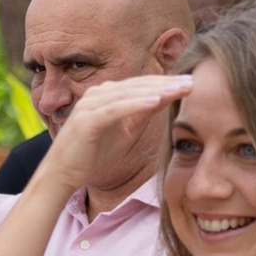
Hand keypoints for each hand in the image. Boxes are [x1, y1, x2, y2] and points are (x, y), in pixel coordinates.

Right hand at [41, 72, 191, 207]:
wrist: (62, 174)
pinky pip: (116, 109)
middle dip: (167, 83)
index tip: (191, 84)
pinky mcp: (87, 119)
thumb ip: (141, 115)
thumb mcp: (125, 133)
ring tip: (180, 88)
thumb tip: (164, 99)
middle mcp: (99, 94)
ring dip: (157, 90)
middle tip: (193, 81)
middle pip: (139, 85)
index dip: (167, 84)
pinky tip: (156, 101)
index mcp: (108, 96)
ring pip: (130, 93)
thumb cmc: (92, 156)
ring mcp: (91, 104)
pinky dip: (136, 104)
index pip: (142, 86)